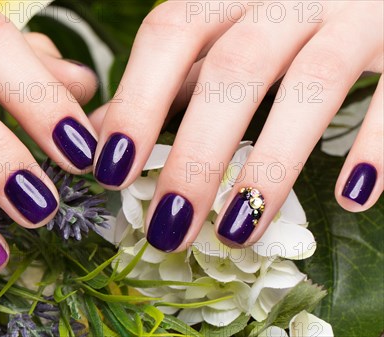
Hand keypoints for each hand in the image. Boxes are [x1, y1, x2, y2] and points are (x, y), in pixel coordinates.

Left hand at [91, 1, 382, 250]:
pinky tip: (353, 197)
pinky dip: (377, 145)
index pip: (170, 34)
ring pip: (312, 83)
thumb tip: (96, 133)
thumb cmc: (279, 14)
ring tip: (238, 231)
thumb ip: (167, 77)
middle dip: (196, 153)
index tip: (112, 171)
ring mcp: (353, 11)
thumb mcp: (220, 32)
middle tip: (169, 226)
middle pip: (233, 69)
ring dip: (271, 164)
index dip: (137, 101)